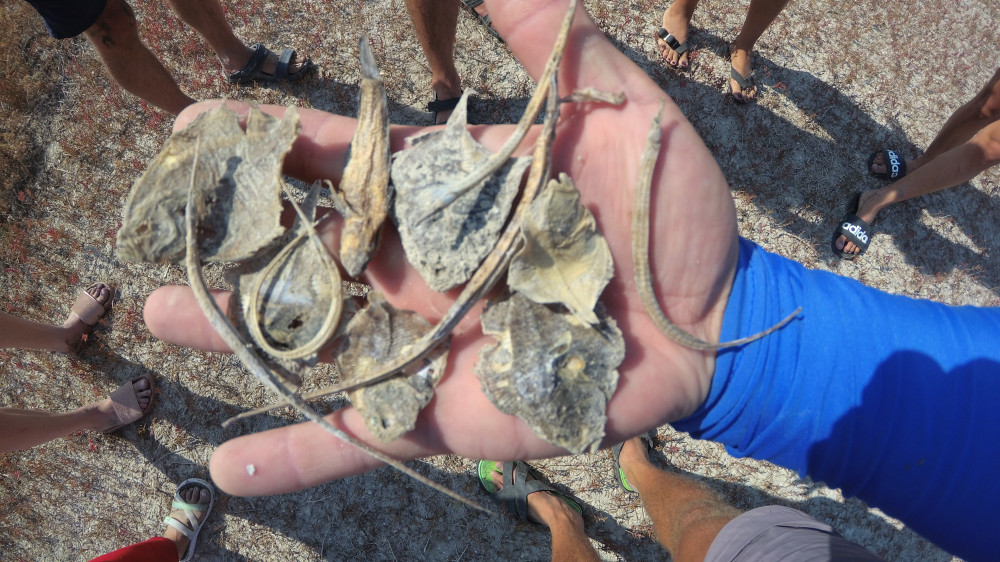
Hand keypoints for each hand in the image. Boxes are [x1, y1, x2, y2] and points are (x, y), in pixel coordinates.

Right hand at [142, 0, 738, 495]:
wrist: (713, 316)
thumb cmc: (671, 211)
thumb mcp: (618, 106)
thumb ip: (551, 39)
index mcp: (449, 194)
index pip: (346, 162)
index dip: (277, 142)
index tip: (202, 124)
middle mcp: (423, 265)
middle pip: (310, 247)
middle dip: (237, 234)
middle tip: (159, 223)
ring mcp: (429, 342)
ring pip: (316, 338)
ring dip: (238, 335)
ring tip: (163, 317)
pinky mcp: (448, 412)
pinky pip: (363, 436)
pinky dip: (297, 451)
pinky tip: (226, 464)